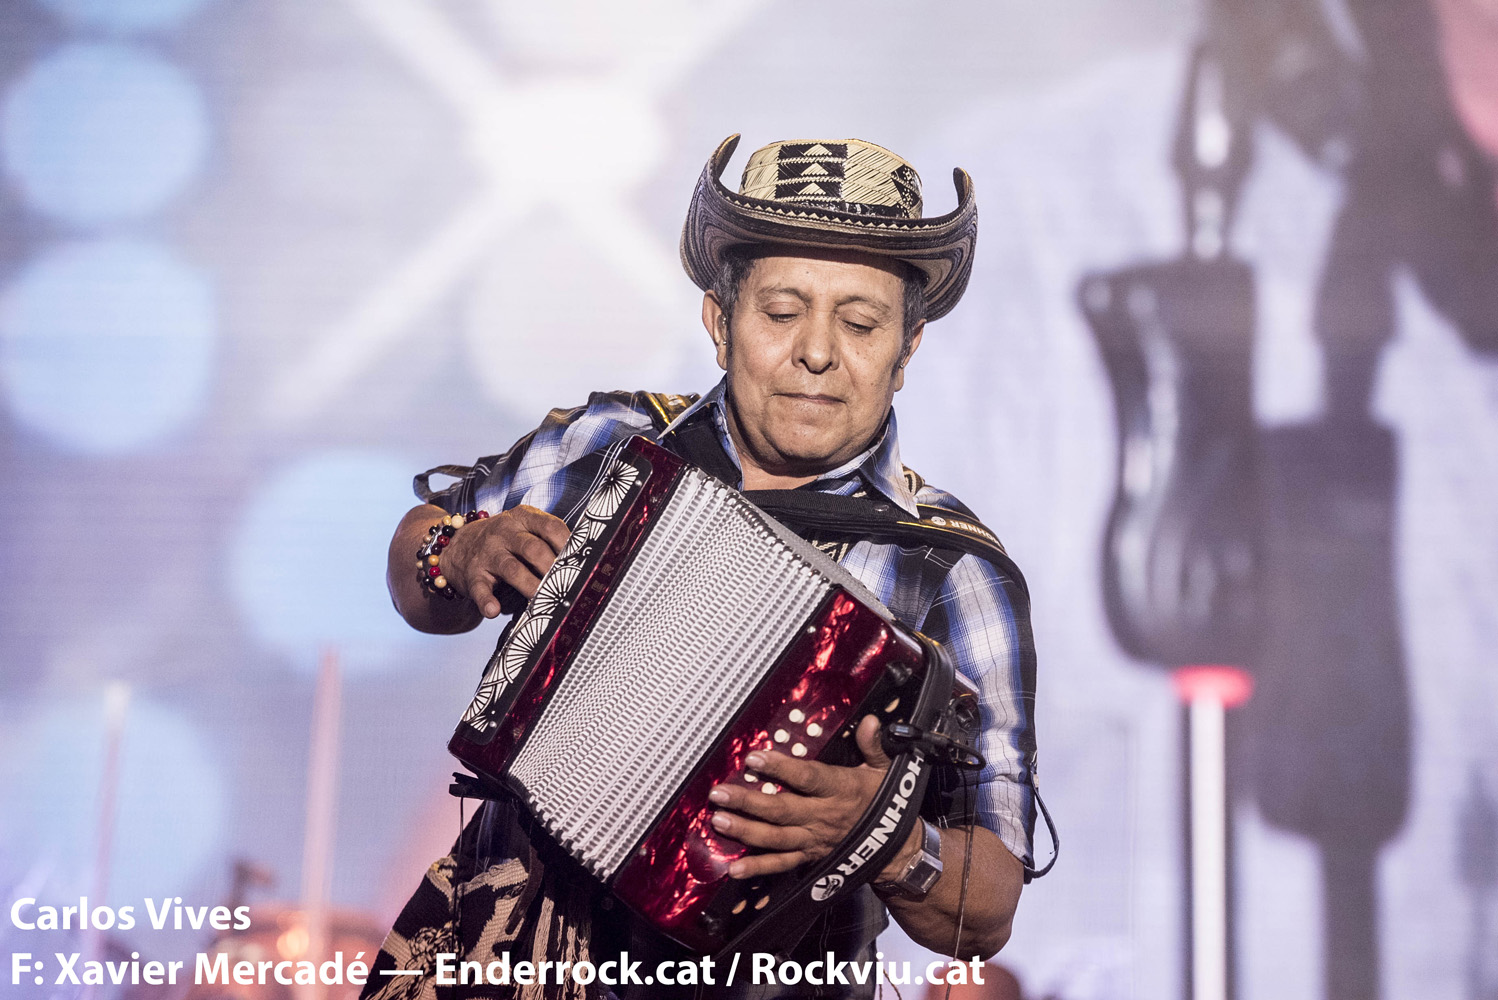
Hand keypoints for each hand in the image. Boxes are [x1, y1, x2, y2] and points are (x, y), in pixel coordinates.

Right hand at [438, 505, 569, 617]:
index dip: (567, 544)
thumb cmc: (504, 539)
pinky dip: (486, 600)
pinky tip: (493, 610)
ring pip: (512, 569)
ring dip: (529, 585)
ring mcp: (488, 553)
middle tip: (567, 585)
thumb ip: (548, 537)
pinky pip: (480, 588)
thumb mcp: (524, 527)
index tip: (581, 560)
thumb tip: (582, 559)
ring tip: (543, 600)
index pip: (550, 526)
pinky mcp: (473, 575)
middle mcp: (504, 532)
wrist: (457, 544)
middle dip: (551, 567)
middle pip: (533, 548)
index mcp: (523, 518)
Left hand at [706, 715, 918, 880]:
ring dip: (745, 830)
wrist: (896, 847)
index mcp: (840, 790)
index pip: (807, 778)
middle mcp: (823, 816)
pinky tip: (734, 867)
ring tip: (719, 821)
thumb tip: (871, 722)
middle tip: (719, 794)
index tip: (755, 758)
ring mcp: (813, 839)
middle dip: (748, 802)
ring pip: (775, 837)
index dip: (781, 769)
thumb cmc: (885, 801)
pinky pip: (782, 864)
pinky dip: (758, 867)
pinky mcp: (809, 857)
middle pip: (781, 810)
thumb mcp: (884, 770)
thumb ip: (872, 746)